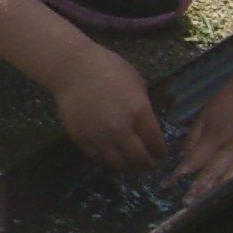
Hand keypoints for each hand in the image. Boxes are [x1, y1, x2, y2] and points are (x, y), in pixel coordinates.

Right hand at [52, 46, 167, 170]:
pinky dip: (105, 159)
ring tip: (129, 163)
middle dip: (147, 164)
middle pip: (138, 158)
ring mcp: (100, 136)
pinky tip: (109, 154)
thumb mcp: (136, 82)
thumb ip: (143, 105)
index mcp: (139, 112)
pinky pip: (97, 157)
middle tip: (148, 164)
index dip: (160, 151)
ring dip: (126, 165)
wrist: (72, 68)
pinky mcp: (81, 139)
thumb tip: (146, 122)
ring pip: (117, 163)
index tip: (160, 154)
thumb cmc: (108, 67)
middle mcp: (121, 129)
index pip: (155, 142)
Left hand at [178, 70, 232, 197]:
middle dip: (199, 187)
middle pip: (214, 169)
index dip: (182, 173)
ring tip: (209, 202)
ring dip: (222, 187)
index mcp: (217, 132)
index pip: (196, 158)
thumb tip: (183, 156)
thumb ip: (196, 134)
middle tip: (185, 204)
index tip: (168, 185)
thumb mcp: (209, 110)